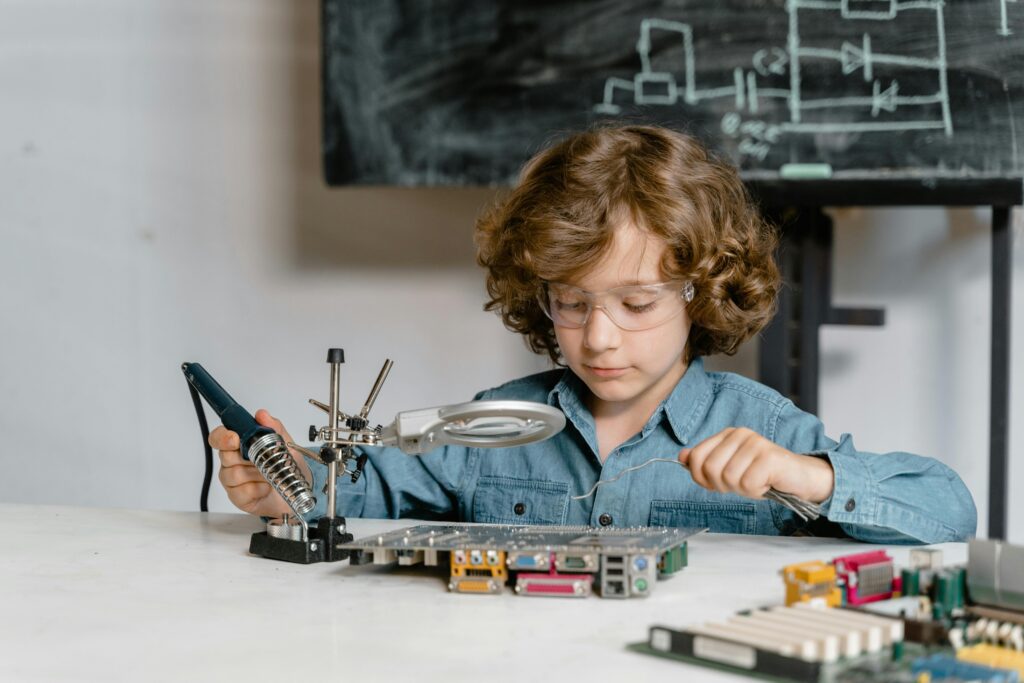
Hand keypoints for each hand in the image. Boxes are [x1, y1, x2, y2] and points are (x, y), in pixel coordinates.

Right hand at [208, 409, 311, 518]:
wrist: (296, 490)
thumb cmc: (286, 465)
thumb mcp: (285, 443)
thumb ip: (274, 428)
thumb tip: (262, 415)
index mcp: (240, 445)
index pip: (219, 437)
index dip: (222, 437)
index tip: (234, 439)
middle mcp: (233, 461)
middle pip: (224, 456)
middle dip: (245, 458)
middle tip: (261, 459)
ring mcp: (233, 480)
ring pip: (233, 474)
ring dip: (255, 474)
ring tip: (268, 474)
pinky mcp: (237, 497)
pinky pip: (241, 491)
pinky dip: (258, 488)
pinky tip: (266, 487)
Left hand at [678, 427, 833, 502]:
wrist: (799, 477)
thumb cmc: (763, 474)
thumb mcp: (730, 468)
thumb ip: (706, 462)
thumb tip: (682, 457)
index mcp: (727, 434)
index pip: (697, 457)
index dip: (701, 477)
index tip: (716, 484)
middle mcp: (740, 434)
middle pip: (710, 469)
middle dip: (722, 485)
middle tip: (741, 484)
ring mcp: (755, 444)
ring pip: (729, 478)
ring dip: (742, 489)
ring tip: (756, 482)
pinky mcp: (769, 457)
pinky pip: (748, 484)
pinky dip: (756, 491)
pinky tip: (766, 483)